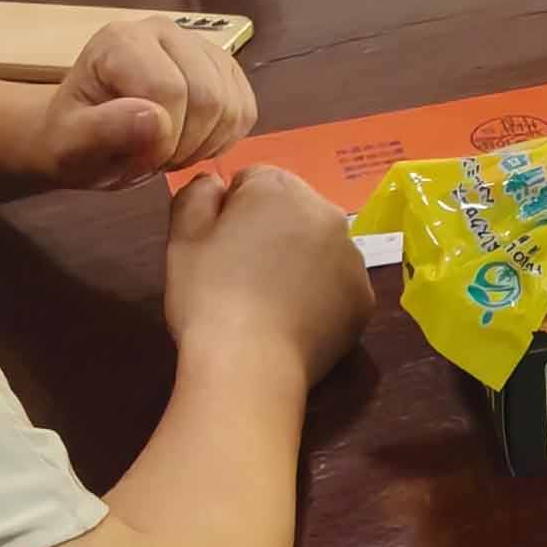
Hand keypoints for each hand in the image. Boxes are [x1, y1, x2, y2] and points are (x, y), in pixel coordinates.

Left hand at [28, 14, 258, 188]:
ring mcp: (200, 45)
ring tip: (168, 151)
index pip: (169, 90)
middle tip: (154, 159)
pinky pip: (246, 110)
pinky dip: (224, 139)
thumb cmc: (72, 140)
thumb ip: (102, 131)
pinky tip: (191, 143)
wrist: (86, 137)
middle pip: (208, 96)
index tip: (136, 158)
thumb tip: (155, 120)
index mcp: (122, 40)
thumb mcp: (70, 147)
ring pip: (232, 105)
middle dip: (185, 144)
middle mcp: (164, 30)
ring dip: (204, 144)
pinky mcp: (224, 67)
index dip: (161, 139)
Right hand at [161, 163, 371, 381]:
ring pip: (319, 248)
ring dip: (298, 263)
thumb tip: (216, 183)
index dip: (230, 213)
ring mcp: (353, 257)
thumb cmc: (209, 296)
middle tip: (240, 275)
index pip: (253, 181)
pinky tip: (291, 322)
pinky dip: (319, 298)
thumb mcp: (183, 237)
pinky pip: (337, 286)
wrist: (249, 365)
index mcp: (280, 188)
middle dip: (269, 233)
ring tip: (266, 303)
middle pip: (292, 211)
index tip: (218, 248)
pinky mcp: (364, 299)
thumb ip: (197, 194)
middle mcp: (327, 212)